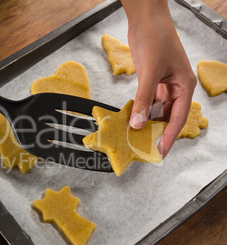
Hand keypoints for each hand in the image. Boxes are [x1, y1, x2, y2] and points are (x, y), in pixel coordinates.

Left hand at [121, 0, 196, 157]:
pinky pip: (146, 100)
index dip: (169, 137)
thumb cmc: (156, 39)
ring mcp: (162, 84)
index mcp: (184, 86)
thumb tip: (138, 123)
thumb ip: (143, 99)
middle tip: (144, 146)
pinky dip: (140, 109)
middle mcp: (175, 87)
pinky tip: (132, 118)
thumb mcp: (150, 72)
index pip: (178, 118)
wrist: (145, 20)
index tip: (160, 151)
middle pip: (167, 116)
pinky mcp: (151, 80)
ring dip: (146, 121)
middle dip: (156, 131)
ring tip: (135, 135)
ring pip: (156, 109)